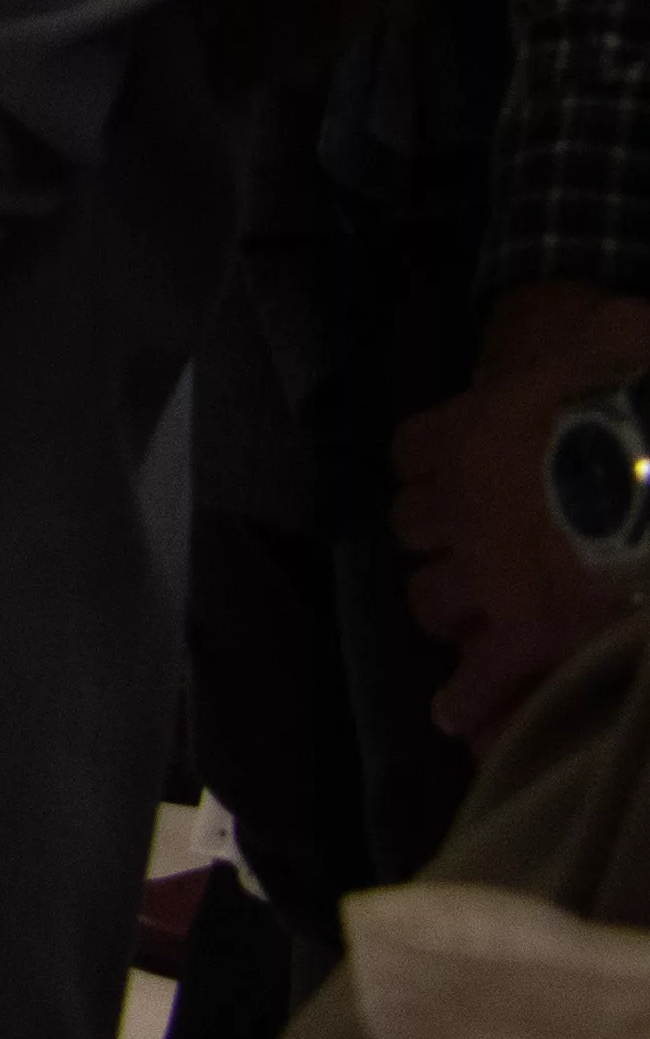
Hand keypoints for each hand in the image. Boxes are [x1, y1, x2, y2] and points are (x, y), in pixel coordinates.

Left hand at [392, 285, 649, 740]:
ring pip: (429, 597)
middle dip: (441, 538)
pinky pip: (478, 676)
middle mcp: (456, 503)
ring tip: (478, 618)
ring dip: (450, 605)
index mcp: (468, 431)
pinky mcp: (526, 630)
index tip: (455, 477)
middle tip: (477, 551)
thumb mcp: (611, 332)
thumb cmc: (640, 388)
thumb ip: (592, 333)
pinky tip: (463, 717)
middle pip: (413, 526)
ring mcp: (484, 571)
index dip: (434, 466)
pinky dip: (471, 697)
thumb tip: (612, 322)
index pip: (412, 451)